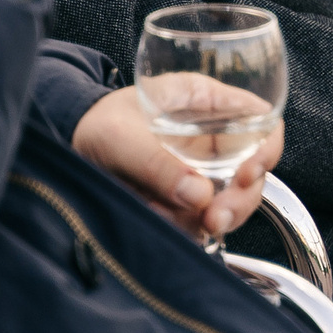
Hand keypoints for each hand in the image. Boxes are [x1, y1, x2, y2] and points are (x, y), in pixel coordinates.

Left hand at [72, 81, 280, 244]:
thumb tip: (199, 196)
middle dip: (241, 198)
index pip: (261, 120)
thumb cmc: (93, 123)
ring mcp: (201, 171)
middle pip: (254, 171)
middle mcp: (212, 138)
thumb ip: (156, 162)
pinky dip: (188, 229)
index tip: (249, 174)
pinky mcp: (186, 200)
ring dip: (216, 218)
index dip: (266, 148)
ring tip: (187, 223)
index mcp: (206, 103)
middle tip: (215, 216)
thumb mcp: (119, 135)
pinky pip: (202, 221)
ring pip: (233, 201)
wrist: (66, 145)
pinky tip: (162, 220)